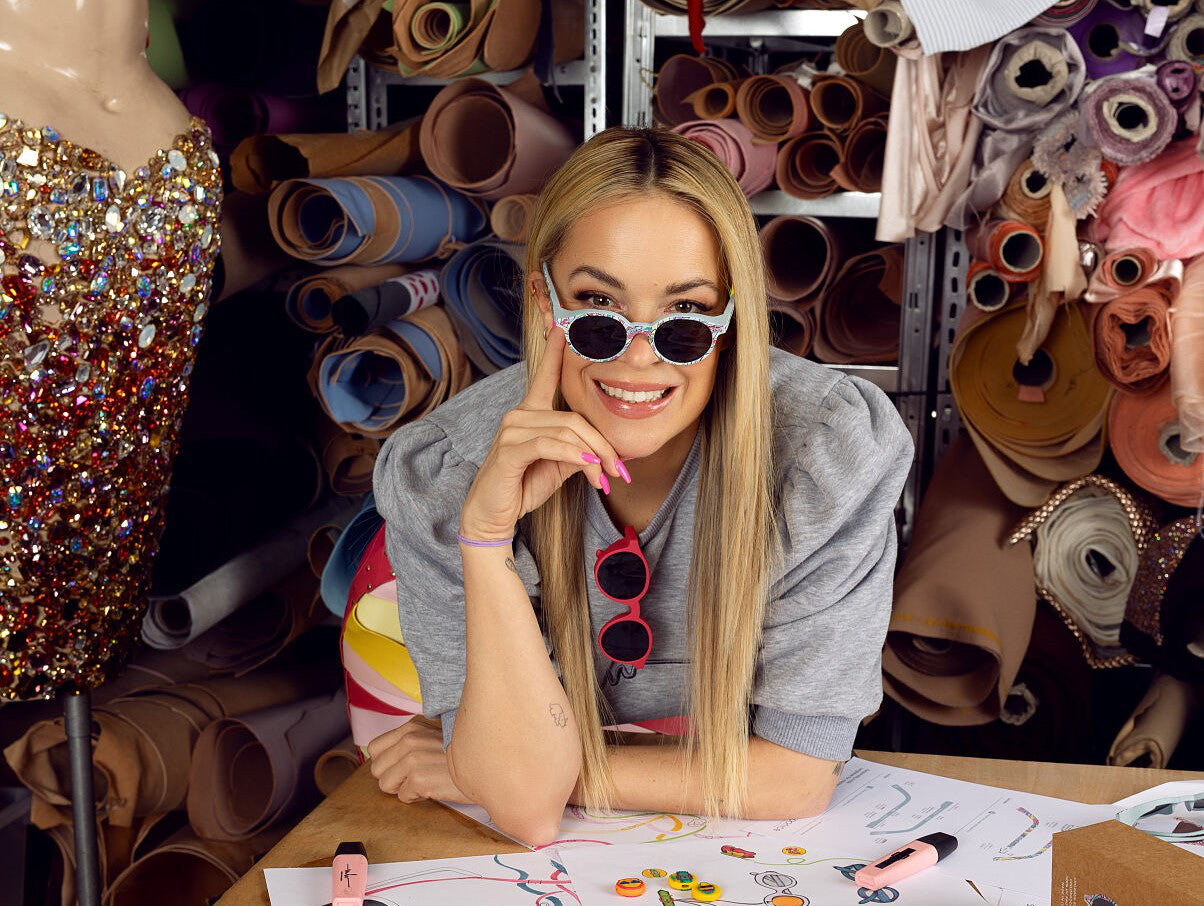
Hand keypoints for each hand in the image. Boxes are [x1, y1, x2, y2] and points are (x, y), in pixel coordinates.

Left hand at [366, 719, 470, 804]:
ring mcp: (413, 758)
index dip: (387, 762)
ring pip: (385, 784)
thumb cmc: (460, 755)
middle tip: (416, 775)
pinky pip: (402, 797)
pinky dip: (417, 797)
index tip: (403, 766)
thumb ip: (410, 741)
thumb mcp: (433, 736)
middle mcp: (409, 738)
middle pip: (376, 769)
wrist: (486, 767)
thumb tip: (383, 757)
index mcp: (411, 726)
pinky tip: (433, 787)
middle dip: (393, 777)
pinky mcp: (419, 778)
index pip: (374, 748)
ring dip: (403, 788)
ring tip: (425, 781)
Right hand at [459, 326, 627, 540]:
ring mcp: (512, 429)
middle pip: (575, 419)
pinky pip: (552, 445)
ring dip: (594, 457)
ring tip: (606, 479)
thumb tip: (606, 450)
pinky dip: (575, 456)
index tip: (563, 327)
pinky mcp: (510, 450)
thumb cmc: (524, 486)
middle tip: (620, 470)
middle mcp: (520, 414)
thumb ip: (579, 450)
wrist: (494, 515)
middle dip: (603, 445)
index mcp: (531, 413)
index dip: (555, 352)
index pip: (547, 376)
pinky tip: (589, 468)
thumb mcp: (559, 466)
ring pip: (567, 432)